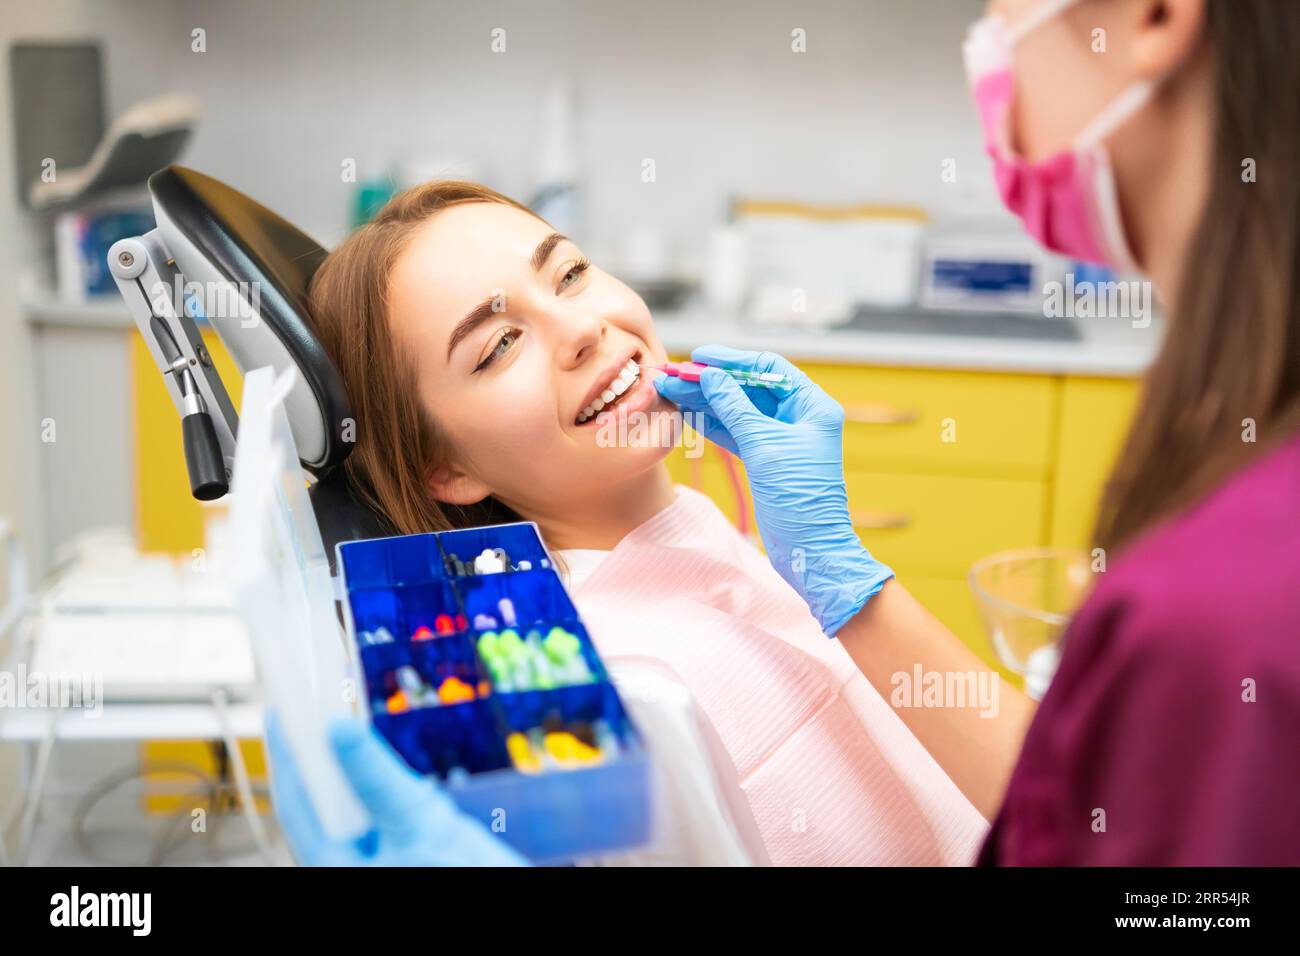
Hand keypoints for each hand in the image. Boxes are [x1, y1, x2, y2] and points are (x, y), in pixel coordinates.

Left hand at [266, 712, 526, 866]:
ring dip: (352, 768)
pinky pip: (379, 816)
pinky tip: (392, 768)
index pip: (295, 801)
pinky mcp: (400, 855)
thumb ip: (376, 776)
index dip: (286, 752)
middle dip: (320, 754)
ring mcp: (373, 859)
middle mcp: (345, 863)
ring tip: (347, 724)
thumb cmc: (459, 874)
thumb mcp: (416, 821)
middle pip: (321, 801)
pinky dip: (380, 787)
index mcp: (331, 864)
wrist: (520, 893)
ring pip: (351, 808)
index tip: (280, 709)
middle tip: (314, 706)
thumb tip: (337, 727)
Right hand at [654, 344, 893, 634]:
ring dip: (707, 400)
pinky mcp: (765, 459)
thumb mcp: (764, 446)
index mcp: (812, 406)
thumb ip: (735, 408)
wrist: (808, 550)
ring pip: (738, 410)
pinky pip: (735, 432)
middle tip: (676, 375)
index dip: (733, 360)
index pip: (769, 368)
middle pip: (750, 387)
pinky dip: (712, 423)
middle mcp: (799, 417)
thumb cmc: (799, 498)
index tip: (700, 356)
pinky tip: (687, 413)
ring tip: (673, 391)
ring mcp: (781, 438)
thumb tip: (711, 377)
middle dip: (713, 381)